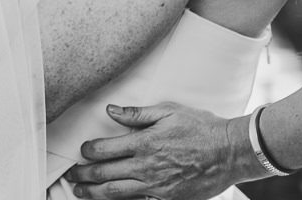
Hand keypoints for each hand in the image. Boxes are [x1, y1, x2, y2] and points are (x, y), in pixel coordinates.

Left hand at [65, 102, 243, 199]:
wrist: (230, 152)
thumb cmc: (201, 128)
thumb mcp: (168, 111)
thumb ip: (136, 114)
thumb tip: (111, 111)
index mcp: (144, 143)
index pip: (105, 149)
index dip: (88, 151)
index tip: (81, 151)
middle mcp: (146, 167)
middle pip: (105, 174)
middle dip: (84, 176)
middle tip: (72, 176)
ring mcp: (156, 186)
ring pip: (117, 193)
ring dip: (95, 193)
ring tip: (81, 192)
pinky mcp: (167, 198)